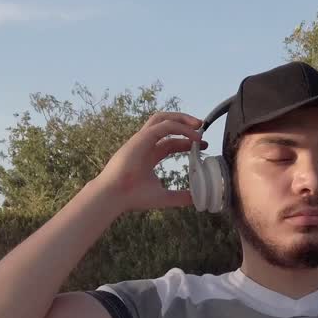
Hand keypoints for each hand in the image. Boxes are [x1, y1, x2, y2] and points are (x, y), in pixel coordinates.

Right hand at [91, 112, 206, 212]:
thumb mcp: (162, 197)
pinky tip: (194, 137)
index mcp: (148, 156)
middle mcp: (144, 144)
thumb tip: (196, 199)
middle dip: (185, 124)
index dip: (187, 141)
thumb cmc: (132, 197)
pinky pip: (164, 126)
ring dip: (181, 118)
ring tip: (198, 124)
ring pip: (161, 118)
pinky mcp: (140, 138)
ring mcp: (141, 139)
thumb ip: (179, 196)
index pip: (170, 142)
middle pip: (166, 125)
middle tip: (202, 128)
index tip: (203, 145)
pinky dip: (180, 128)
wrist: (114, 197)